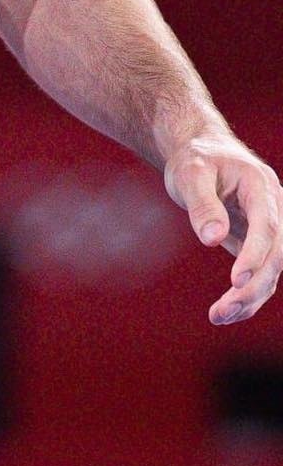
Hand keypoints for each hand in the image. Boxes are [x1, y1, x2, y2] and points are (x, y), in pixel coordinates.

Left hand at [164, 131, 282, 324]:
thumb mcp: (190, 171)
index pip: (268, 228)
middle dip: (253, 286)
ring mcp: (270, 228)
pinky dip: (247, 294)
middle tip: (221, 310)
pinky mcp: (259, 242)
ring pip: (272, 270)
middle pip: (276, 256)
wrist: (201, 149)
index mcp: (262, 187)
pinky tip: (227, 312)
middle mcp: (275, 210)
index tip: (235, 281)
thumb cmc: (195, 157)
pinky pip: (261, 273)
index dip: (255, 256)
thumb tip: (213, 239)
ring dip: (251, 297)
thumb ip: (202, 202)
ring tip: (218, 316)